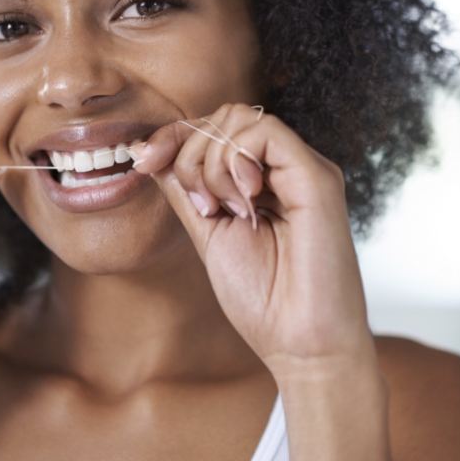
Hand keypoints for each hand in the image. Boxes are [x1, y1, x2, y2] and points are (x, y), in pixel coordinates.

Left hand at [132, 102, 375, 377]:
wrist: (300, 345)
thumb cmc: (262, 299)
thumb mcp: (207, 232)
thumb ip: (185, 189)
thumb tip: (151, 153)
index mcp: (264, 178)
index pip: (216, 128)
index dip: (173, 136)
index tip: (142, 161)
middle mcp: (287, 167)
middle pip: (226, 115)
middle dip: (190, 151)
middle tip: (201, 205)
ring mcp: (304, 169)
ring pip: (241, 118)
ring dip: (211, 162)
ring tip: (223, 210)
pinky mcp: (317, 177)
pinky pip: (265, 133)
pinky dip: (236, 161)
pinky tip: (243, 201)